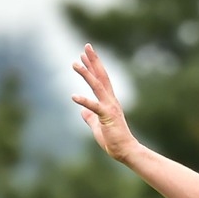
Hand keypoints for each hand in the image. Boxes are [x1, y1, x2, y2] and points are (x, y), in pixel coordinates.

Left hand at [70, 45, 140, 162]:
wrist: (126, 151)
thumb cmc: (113, 140)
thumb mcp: (97, 127)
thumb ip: (90, 117)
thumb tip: (82, 112)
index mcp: (109, 101)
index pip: (100, 79)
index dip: (92, 66)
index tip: (84, 54)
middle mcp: (111, 100)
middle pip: (101, 76)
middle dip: (93, 61)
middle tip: (86, 46)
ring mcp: (110, 107)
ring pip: (97, 86)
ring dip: (86, 73)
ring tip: (75, 63)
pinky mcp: (107, 117)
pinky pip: (94, 107)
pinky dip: (84, 100)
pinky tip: (73, 96)